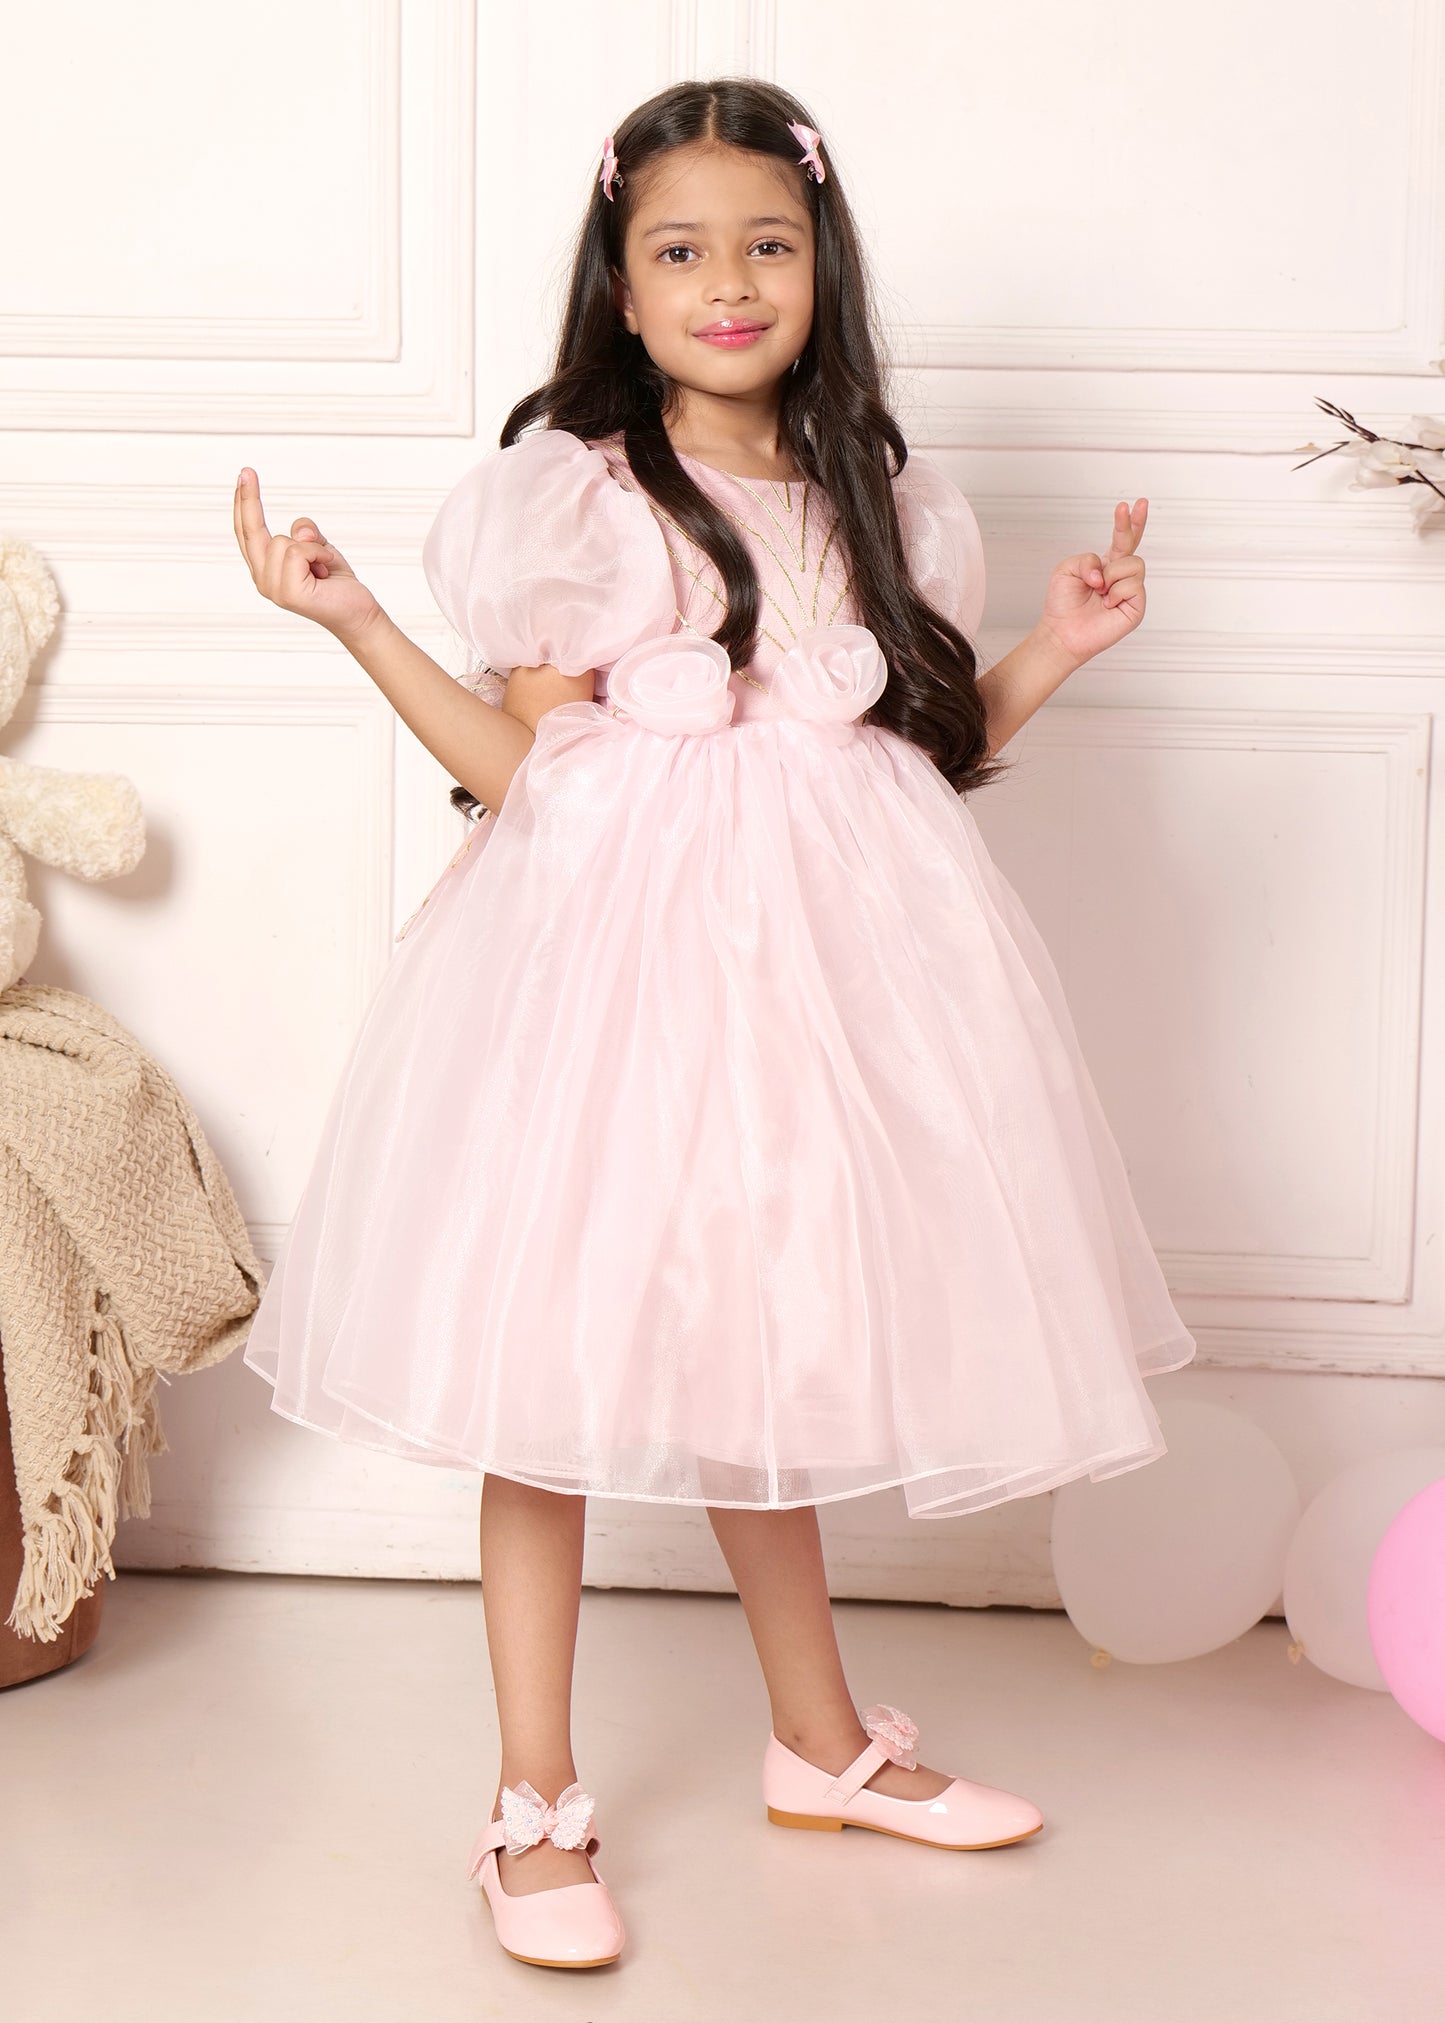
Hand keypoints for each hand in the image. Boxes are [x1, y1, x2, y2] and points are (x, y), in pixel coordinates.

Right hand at [233, 468, 380, 640]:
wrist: (356, 612)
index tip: (243, 476)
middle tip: (246, 470)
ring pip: (283, 542)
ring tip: (322, 566)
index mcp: (265, 569)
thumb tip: (300, 534)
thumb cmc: (335, 580)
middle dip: (249, 499)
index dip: (243, 504)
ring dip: (311, 547)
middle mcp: (263, 580)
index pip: (247, 533)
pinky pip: (299, 551)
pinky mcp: (289, 593)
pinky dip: (318, 554)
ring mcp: (273, 589)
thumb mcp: (318, 545)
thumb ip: (304, 533)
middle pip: (250, 531)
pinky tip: (326, 569)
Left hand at [1034, 499, 1147, 669]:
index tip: (1128, 504)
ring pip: (1134, 564)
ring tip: (1099, 591)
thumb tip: (1105, 573)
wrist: (1062, 632)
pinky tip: (1107, 604)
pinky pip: (1133, 586)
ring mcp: (1130, 591)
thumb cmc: (1063, 604)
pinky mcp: (1136, 607)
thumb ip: (1087, 559)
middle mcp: (1120, 575)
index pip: (1122, 539)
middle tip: (1141, 503)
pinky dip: (1116, 592)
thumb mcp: (1067, 570)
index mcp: (1105, 565)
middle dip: (1137, 522)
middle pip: (1135, 544)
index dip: (1127, 522)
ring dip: (1111, 575)